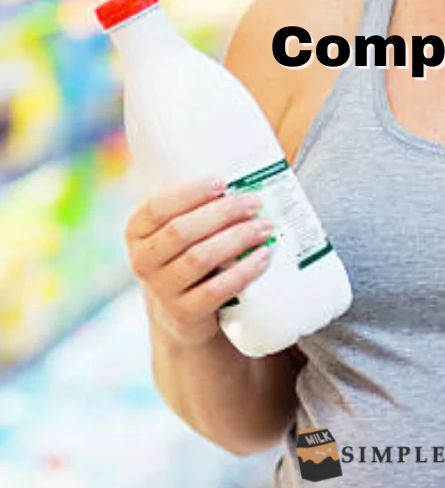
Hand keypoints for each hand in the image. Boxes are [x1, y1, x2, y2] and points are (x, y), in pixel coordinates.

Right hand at [125, 178, 273, 346]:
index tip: (223, 181)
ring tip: (265, 227)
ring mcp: (161, 290)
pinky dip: (243, 271)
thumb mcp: (178, 233)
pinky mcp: (184, 313)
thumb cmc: (187, 258)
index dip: (190, 193)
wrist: (182, 315)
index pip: (157, 207)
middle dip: (223, 213)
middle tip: (255, 203)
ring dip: (237, 239)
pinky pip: (216, 290)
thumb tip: (241, 173)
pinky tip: (264, 257)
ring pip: (200, 258)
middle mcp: (142, 261)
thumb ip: (194, 207)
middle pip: (182, 230)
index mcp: (136, 232)